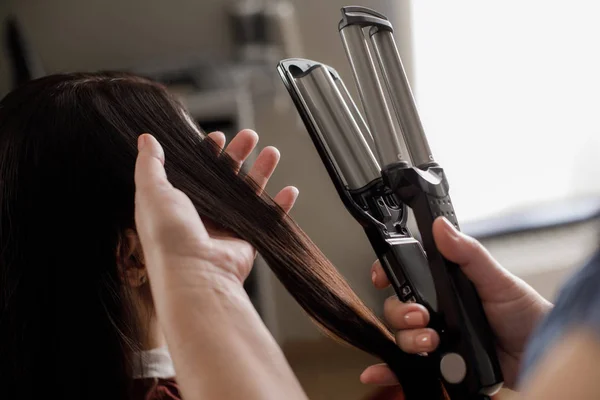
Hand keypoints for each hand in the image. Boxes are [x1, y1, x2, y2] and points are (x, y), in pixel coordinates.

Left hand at [136, 129, 298, 283]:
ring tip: (272, 152)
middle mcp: (200, 215)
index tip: (218, 137)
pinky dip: (279, 206)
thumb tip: (146, 140)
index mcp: (176, 203)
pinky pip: (266, 219)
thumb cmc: (169, 236)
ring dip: (261, 172)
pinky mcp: (245, 241)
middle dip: (238, 154)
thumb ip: (150, 165)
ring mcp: (225, 228)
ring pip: (247, 193)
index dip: (207, 152)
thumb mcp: (152, 192)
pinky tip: (290, 190)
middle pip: (224, 177)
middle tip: (249, 136)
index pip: (194, 171)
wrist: (196, 274)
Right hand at [361, 217, 552, 388]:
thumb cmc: (524, 313)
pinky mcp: (440, 363)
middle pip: (396, 307)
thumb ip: (468, 254)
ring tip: (431, 341)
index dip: (386, 275)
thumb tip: (442, 227)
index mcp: (443, 284)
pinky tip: (383, 370)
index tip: (382, 278)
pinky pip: (409, 366)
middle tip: (419, 316)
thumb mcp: (496, 279)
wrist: (539, 352)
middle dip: (400, 312)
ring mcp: (436, 337)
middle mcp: (436, 310)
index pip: (404, 274)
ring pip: (400, 337)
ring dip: (407, 340)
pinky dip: (392, 369)